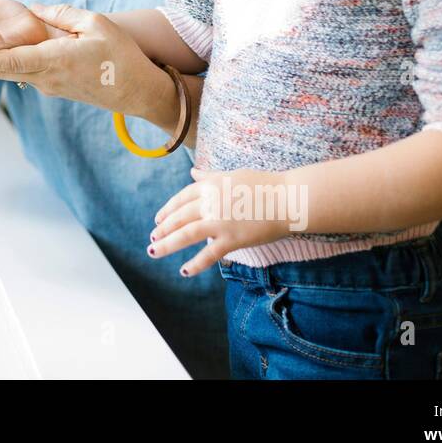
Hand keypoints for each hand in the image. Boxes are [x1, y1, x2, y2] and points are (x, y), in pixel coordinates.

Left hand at [0, 3, 156, 117]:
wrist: (137, 92)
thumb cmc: (121, 56)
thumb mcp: (96, 24)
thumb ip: (62, 14)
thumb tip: (36, 10)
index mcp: (54, 60)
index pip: (8, 59)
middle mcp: (45, 77)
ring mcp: (48, 86)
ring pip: (9, 73)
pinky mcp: (54, 89)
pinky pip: (23, 75)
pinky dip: (4, 64)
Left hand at [148, 167, 290, 275]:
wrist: (288, 198)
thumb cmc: (264, 185)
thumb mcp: (232, 174)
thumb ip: (209, 176)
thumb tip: (192, 172)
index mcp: (210, 185)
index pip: (181, 198)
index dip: (167, 210)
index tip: (158, 219)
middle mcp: (210, 202)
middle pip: (179, 217)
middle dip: (163, 228)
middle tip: (153, 238)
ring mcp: (220, 221)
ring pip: (186, 234)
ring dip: (167, 244)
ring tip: (154, 251)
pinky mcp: (232, 239)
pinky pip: (209, 254)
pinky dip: (195, 264)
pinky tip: (184, 271)